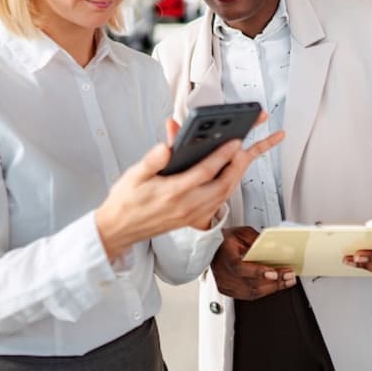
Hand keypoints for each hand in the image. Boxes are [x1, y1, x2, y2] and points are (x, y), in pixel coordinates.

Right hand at [95, 116, 284, 260]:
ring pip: (225, 193)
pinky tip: (233, 172)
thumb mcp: (134, 175)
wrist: (119, 229)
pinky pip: (219, 200)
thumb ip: (152, 160)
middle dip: (241, 163)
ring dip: (239, 173)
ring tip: (250, 153)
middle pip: (224, 184)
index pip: (205, 172)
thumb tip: (167, 146)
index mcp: (172, 193)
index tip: (235, 141)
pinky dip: (230, 184)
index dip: (223, 155)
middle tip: (252, 144)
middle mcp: (187, 206)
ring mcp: (192, 214)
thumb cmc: (126, 202)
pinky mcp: (194, 217)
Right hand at [211, 226, 295, 300]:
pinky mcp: (226, 290)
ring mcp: (224, 283)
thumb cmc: (225, 240)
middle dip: (274, 281)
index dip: (257, 272)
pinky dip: (263, 292)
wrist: (210, 248)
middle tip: (289, 276)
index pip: (239, 267)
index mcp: (224, 255)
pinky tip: (273, 286)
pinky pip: (248, 296)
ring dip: (272, 288)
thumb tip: (274, 248)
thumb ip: (256, 240)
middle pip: (250, 283)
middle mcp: (222, 272)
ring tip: (286, 282)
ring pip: (251, 293)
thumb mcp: (242, 232)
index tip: (274, 273)